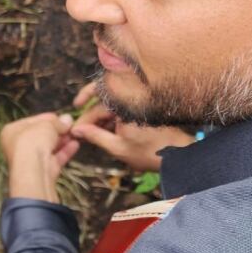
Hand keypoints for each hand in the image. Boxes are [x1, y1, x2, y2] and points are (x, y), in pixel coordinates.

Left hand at [0, 113, 78, 202]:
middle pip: (41, 135)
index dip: (48, 118)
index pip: (32, 121)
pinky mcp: (42, 171)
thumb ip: (57, 122)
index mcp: (11, 131)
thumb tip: (67, 119)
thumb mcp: (46, 124)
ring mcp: (30, 160)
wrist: (33, 170)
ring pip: (48, 147)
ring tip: (75, 134)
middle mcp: (18, 146)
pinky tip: (75, 144)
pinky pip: (55, 158)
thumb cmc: (32, 142)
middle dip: (57, 130)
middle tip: (71, 126)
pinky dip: (65, 151)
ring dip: (62, 140)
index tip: (62, 117)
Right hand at [70, 83, 194, 171]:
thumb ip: (95, 136)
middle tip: (80, 127)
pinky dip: (113, 115)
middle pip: (102, 99)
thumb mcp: (117, 147)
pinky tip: (108, 130)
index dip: (83, 121)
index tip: (73, 131)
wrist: (178, 154)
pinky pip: (122, 106)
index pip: (96, 109)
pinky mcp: (143, 107)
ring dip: (101, 114)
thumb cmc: (149, 152)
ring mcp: (138, 102)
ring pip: (112, 102)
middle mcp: (131, 98)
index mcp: (124, 106)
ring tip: (93, 133)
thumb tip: (77, 130)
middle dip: (90, 113)